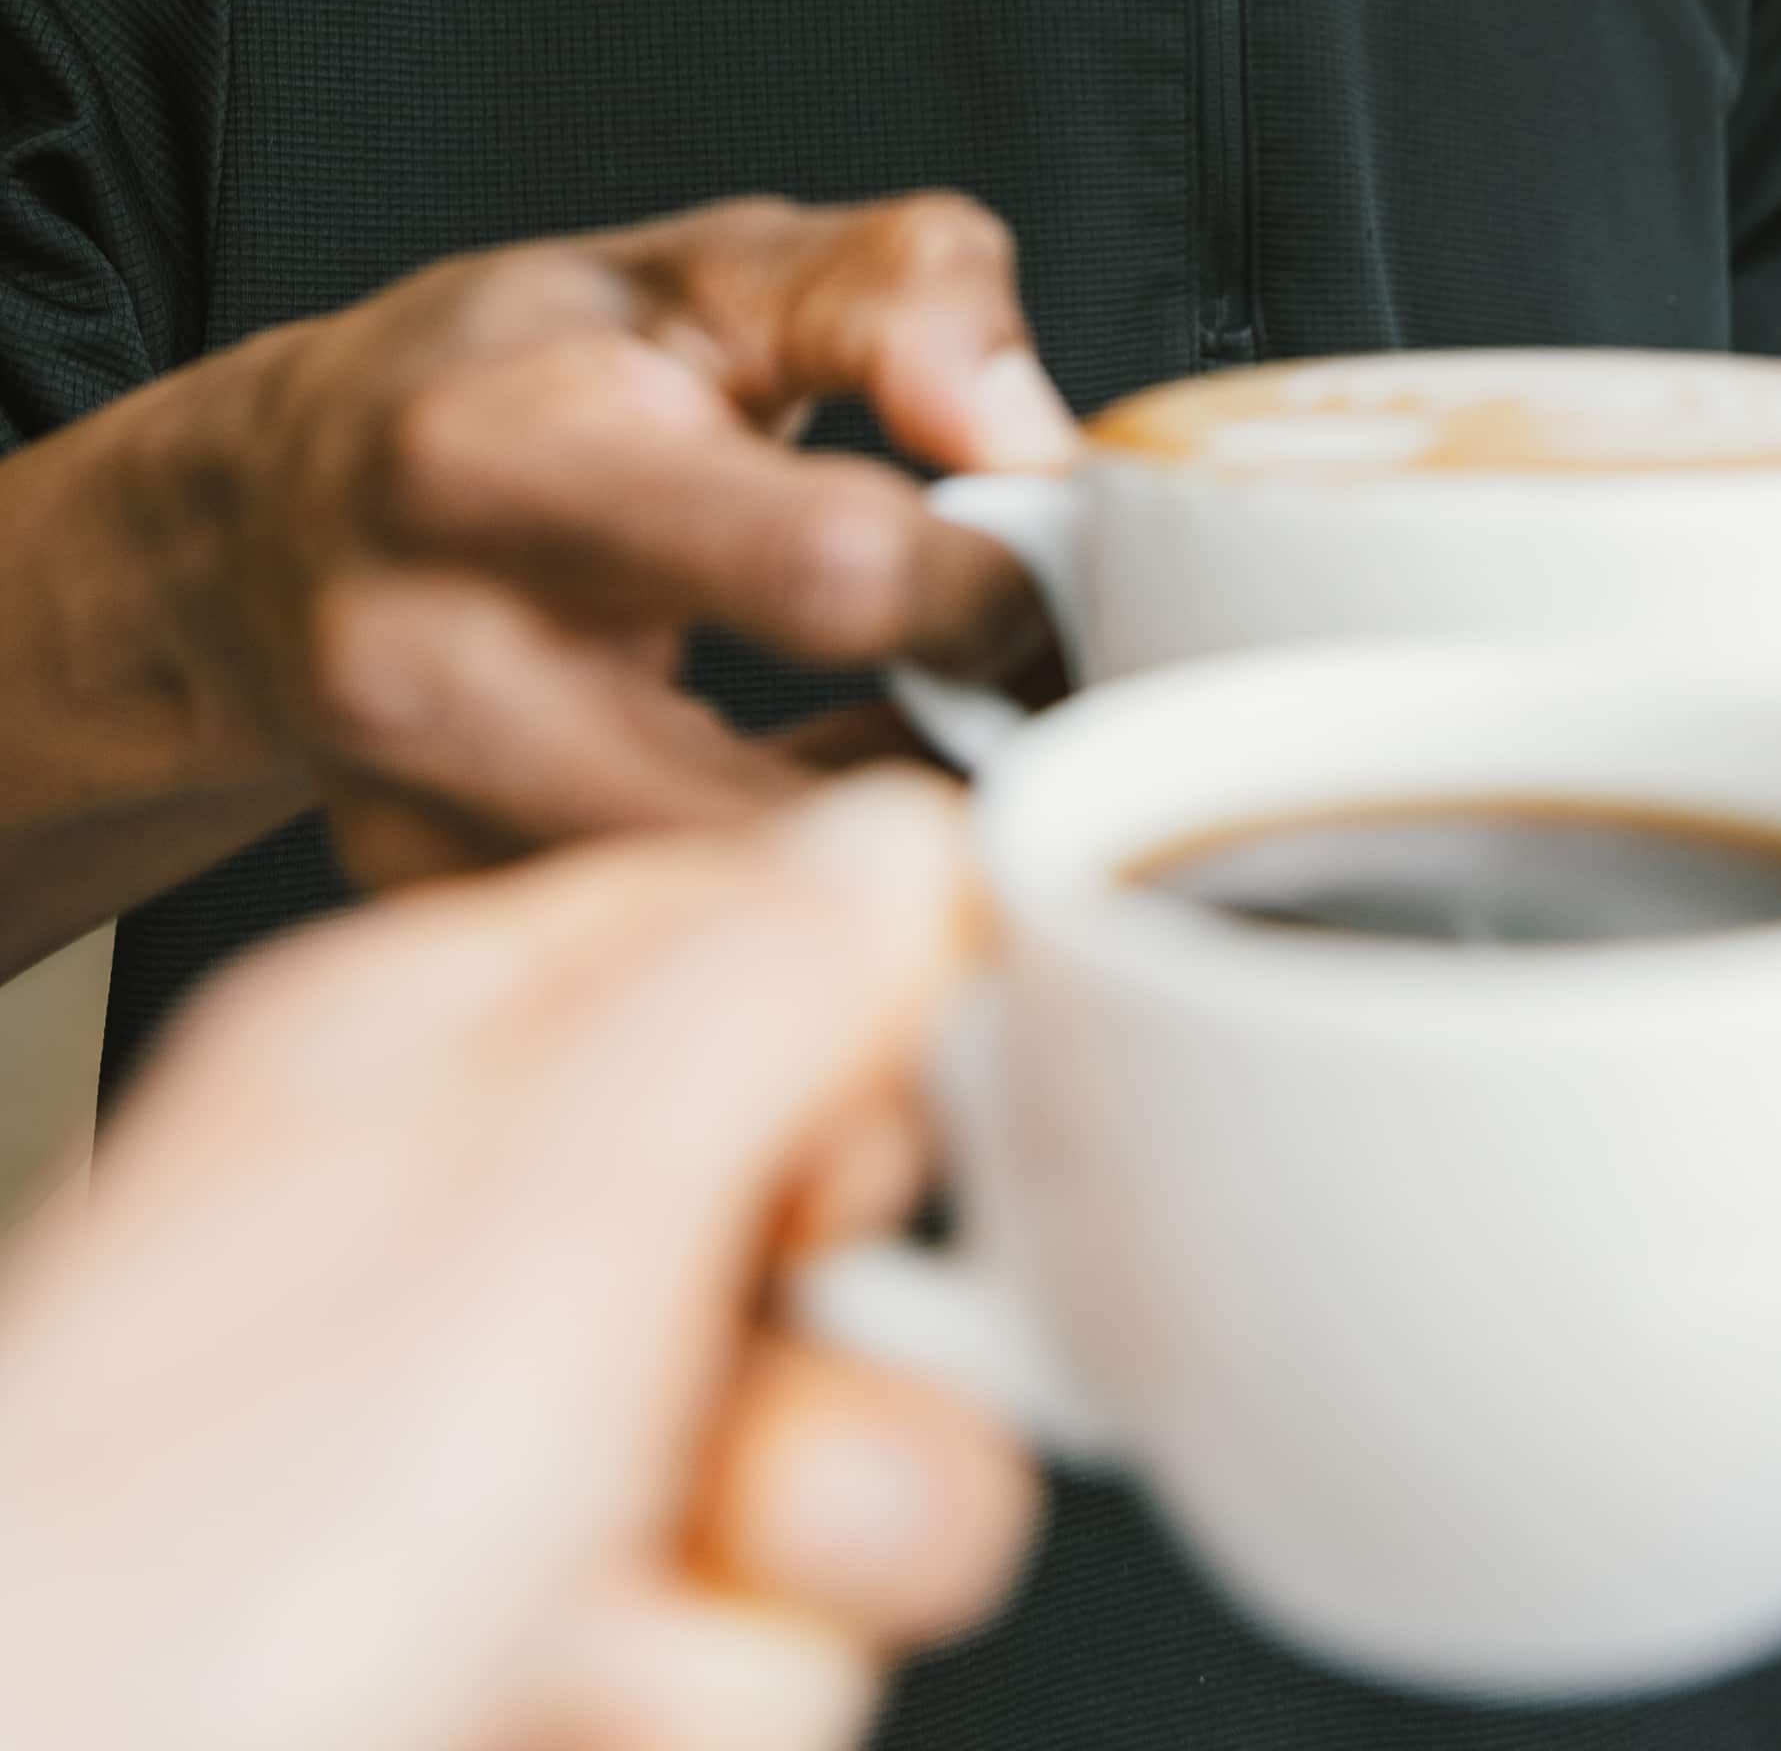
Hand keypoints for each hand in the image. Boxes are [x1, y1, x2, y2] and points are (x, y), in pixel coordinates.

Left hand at [0, 770, 1038, 1750]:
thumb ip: (761, 985)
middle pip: (830, 1251)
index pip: (763, 940)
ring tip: (586, 1637)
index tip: (884, 1166)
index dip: (881, 1050)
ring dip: (760, 1599)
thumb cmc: (150, 1564)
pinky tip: (544, 1714)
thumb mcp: (532, 1198)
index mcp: (435, 1053)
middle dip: (846, 1388)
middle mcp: (463, 1256)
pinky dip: (678, 1716)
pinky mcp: (517, 1668)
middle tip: (738, 1443)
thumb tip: (909, 838)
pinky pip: (739, 1672)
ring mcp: (477, 1484)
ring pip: (813, 1494)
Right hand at [128, 192, 1081, 886]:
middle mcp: (430, 655)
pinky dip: (787, 927)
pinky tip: (825, 828)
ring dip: (878, 876)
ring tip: (940, 771)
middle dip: (951, 783)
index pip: (825, 569)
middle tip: (1040, 730)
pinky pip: (674, 980)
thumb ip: (901, 295)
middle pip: (765, 809)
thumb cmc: (525, 376)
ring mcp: (415, 821)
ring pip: (730, 936)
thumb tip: (1030, 438)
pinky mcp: (437, 927)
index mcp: (508, 451)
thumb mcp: (713, 268)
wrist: (275, 514)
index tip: (1058, 582)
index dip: (993, 587)